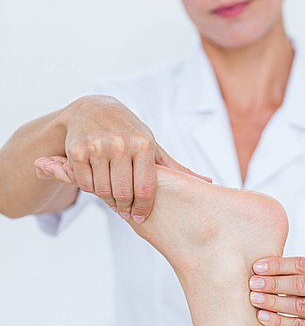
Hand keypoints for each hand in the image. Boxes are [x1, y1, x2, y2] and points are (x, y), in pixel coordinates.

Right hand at [34, 95, 209, 222]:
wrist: (93, 109)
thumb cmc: (130, 132)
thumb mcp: (153, 146)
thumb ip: (176, 168)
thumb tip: (207, 183)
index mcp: (144, 144)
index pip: (146, 190)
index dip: (143, 209)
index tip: (139, 217)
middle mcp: (121, 143)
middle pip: (124, 194)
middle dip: (124, 207)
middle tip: (124, 209)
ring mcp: (97, 146)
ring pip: (104, 191)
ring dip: (107, 199)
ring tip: (112, 194)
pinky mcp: (77, 150)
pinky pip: (85, 184)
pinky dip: (90, 188)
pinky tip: (97, 180)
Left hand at [249, 256, 304, 325]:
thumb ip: (295, 274)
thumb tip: (260, 268)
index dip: (279, 265)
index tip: (258, 267)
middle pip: (304, 284)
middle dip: (275, 283)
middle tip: (254, 284)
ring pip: (301, 306)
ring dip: (274, 302)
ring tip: (255, 299)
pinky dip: (279, 322)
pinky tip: (263, 317)